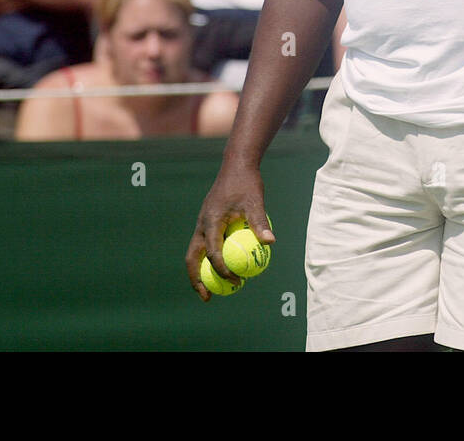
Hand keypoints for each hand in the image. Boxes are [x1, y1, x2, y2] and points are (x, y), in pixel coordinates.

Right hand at [185, 159, 275, 300]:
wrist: (236, 166)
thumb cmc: (246, 183)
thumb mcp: (255, 201)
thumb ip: (260, 222)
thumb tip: (271, 242)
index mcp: (210, 222)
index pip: (213, 253)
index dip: (223, 270)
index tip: (237, 281)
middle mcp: (201, 225)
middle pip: (192, 258)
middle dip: (197, 280)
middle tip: (208, 297)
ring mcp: (202, 224)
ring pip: (195, 253)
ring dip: (200, 272)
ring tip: (211, 289)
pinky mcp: (207, 222)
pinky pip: (204, 245)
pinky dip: (209, 259)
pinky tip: (224, 267)